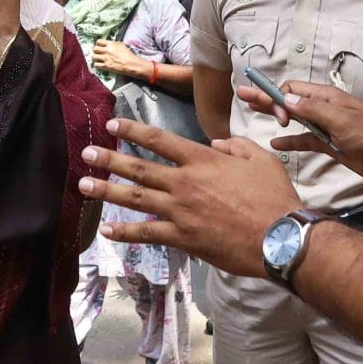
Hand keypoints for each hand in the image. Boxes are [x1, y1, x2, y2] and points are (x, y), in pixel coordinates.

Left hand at [79, 117, 301, 278]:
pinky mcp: (183, 238)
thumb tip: (216, 144)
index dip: (132, 131)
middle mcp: (184, 182)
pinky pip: (147, 233)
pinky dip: (125, 232)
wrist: (279, 237)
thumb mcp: (260, 158)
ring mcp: (180, 211)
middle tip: (86, 154)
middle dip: (109, 159)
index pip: (159, 140)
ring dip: (106, 192)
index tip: (113, 125)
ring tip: (83, 186)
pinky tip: (107, 230)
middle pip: (138, 168)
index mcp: (202, 160)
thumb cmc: (274, 196)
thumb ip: (235, 146)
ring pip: (135, 199)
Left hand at [93, 39, 150, 81]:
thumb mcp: (121, 45)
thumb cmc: (128, 55)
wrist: (131, 64)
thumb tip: (108, 44)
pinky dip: (97, 65)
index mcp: (111, 44)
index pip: (98, 41)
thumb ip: (113, 44)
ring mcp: (105, 58)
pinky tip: (100, 65)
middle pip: (94, 49)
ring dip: (95, 58)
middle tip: (97, 53)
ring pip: (93, 57)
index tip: (99, 46)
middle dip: (95, 51)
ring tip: (97, 59)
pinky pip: (96, 65)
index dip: (98, 44)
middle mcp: (107, 50)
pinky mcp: (106, 66)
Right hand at [235, 78, 362, 187]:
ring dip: (275, 116)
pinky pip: (305, 141)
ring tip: (252, 112)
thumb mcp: (342, 120)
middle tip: (242, 94)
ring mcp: (326, 127)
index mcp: (327, 98)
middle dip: (266, 98)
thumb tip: (285, 98)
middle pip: (289, 100)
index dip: (278, 98)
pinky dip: (290, 142)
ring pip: (295, 119)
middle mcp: (324, 109)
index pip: (293, 89)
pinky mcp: (330, 145)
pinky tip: (275, 144)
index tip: (278, 118)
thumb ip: (313, 109)